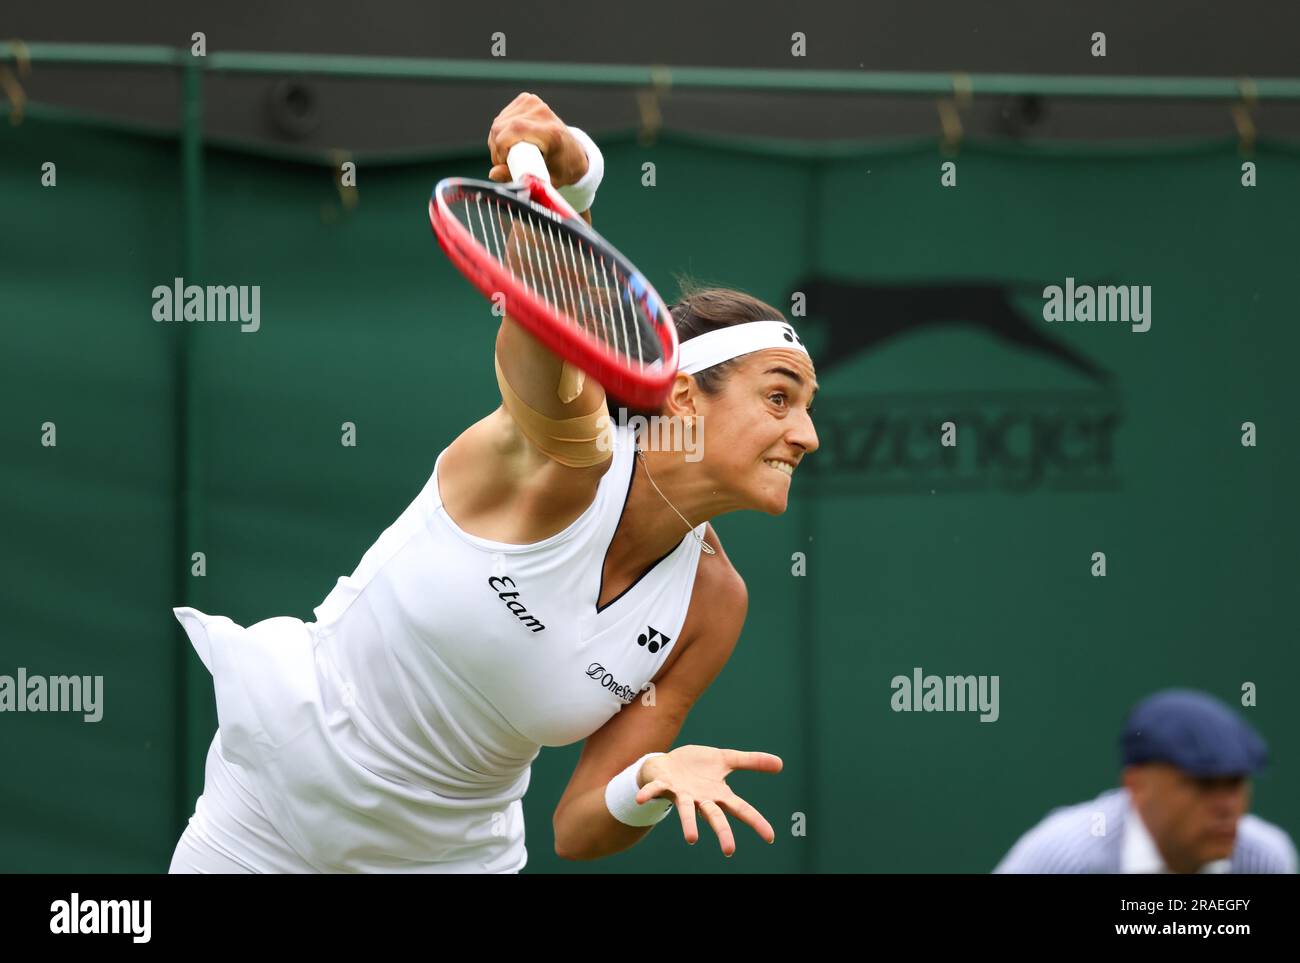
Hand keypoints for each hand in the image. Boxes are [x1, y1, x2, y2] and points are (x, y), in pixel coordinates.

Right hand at [486, 92, 588, 185]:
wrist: (574, 153)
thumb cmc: (561, 169)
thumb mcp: (544, 180)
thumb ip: (519, 178)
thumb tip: (494, 173)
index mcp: (551, 132)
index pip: (514, 130)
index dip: (501, 149)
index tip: (504, 165)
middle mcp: (542, 112)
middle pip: (502, 127)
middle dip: (497, 149)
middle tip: (505, 164)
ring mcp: (534, 103)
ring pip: (498, 123)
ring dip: (497, 142)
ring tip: (509, 155)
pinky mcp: (526, 100)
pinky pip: (502, 118)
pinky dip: (501, 132)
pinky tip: (510, 142)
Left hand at [636, 745, 782, 855]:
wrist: (666, 764)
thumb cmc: (697, 767)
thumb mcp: (726, 759)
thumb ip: (751, 762)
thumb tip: (781, 763)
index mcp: (717, 794)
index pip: (740, 809)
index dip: (755, 821)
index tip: (770, 837)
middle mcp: (700, 798)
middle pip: (714, 816)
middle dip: (722, 832)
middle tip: (730, 850)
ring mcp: (681, 794)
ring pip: (686, 810)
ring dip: (688, 823)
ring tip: (692, 838)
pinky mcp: (663, 785)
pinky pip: (655, 790)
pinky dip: (648, 794)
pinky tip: (639, 800)